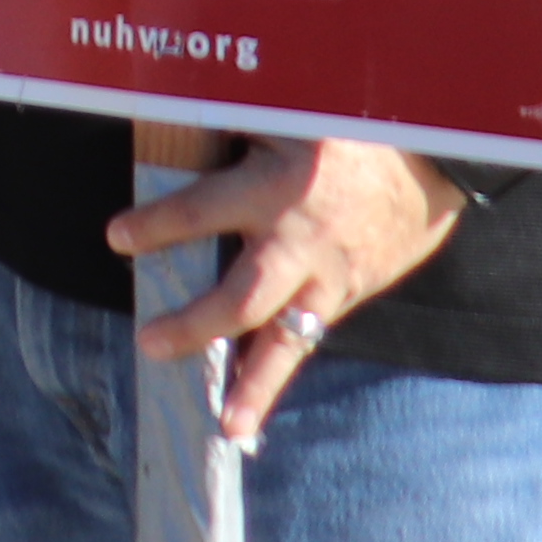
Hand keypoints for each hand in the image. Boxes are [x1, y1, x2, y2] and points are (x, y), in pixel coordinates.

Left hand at [114, 136, 469, 439]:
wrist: (425, 166)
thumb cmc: (334, 132)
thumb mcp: (278, 117)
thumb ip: (224, 128)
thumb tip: (159, 116)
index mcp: (274, 188)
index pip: (204, 210)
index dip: (159, 225)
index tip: (116, 239)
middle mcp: (297, 242)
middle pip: (245, 294)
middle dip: (198, 322)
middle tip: (150, 340)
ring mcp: (324, 278)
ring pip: (286, 341)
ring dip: (255, 385)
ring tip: (226, 426)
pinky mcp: (342, 298)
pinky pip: (306, 342)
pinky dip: (278, 378)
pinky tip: (249, 414)